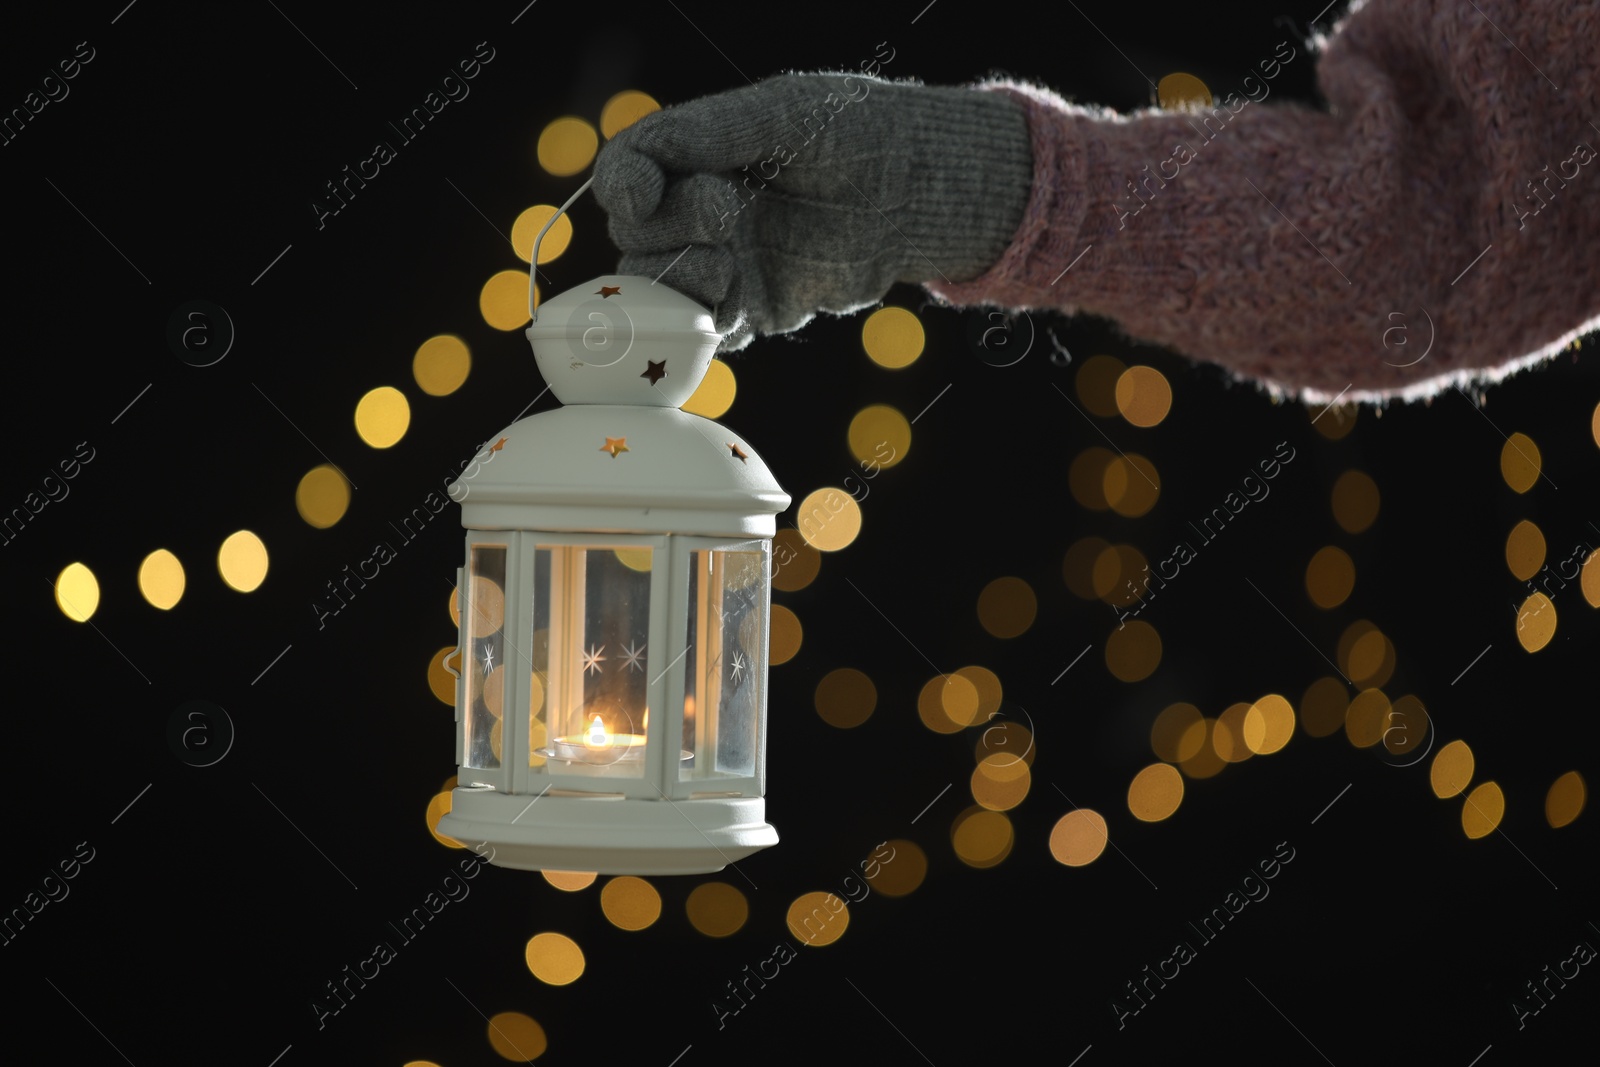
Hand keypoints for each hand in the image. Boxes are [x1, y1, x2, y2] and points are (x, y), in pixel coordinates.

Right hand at [592, 72, 1031, 349]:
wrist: (920, 193)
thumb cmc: (857, 135)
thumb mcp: (780, 115)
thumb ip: (705, 135)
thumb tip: (632, 177)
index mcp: (698, 156)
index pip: (626, 173)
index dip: (623, 188)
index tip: (645, 196)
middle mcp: (701, 212)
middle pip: (634, 238)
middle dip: (672, 229)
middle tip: (732, 213)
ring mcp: (724, 263)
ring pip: (657, 294)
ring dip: (683, 283)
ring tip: (734, 266)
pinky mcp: (755, 309)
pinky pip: (703, 334)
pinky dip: (706, 327)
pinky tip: (738, 303)